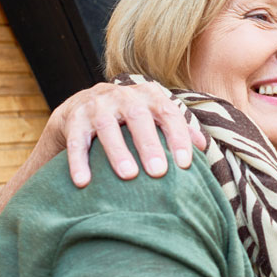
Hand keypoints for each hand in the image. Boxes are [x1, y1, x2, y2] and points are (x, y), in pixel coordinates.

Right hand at [44, 82, 206, 186]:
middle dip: (149, 144)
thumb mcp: (153, 118)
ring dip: (117, 151)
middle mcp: (122, 94)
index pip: (168, 112)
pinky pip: (76, 141)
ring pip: (106, 126)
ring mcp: (96, 104)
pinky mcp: (73, 118)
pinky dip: (78, 161)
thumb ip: (177, 128)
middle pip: (138, 116)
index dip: (178, 137)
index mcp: (148, 94)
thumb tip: (203, 146)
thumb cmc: (129, 119)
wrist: (81, 108)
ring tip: (127, 175)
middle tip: (158, 171)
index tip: (185, 164)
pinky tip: (83, 181)